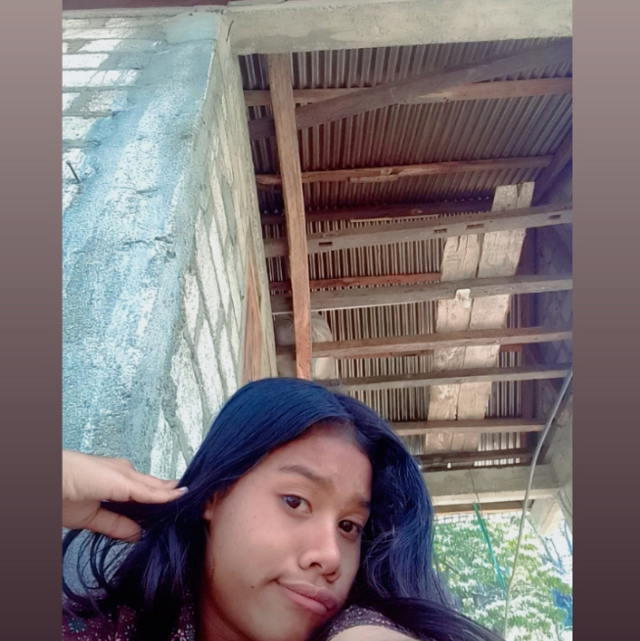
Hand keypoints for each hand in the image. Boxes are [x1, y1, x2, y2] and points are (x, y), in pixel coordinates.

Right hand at [63, 450, 186, 540]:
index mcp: (117, 480)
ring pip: (155, 486)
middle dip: (173, 495)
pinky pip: (148, 490)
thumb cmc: (61, 495)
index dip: (162, 497)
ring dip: (174, 494)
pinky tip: (179, 496)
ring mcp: (125, 474)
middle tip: (194, 503)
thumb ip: (116, 524)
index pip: (146, 490)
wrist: (49, 483)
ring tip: (195, 499)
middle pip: (155, 486)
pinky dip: (165, 494)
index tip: (177, 506)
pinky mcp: (123, 479)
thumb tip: (137, 535)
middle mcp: (124, 472)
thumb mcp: (92, 517)